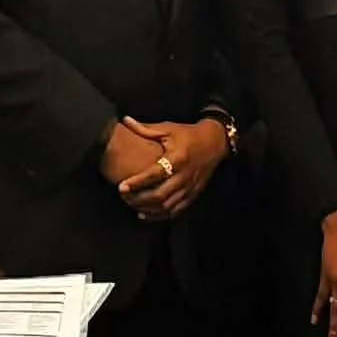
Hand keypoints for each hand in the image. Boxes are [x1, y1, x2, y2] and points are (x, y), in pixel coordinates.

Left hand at [111, 117, 231, 221]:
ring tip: (131, 204)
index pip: (154, 175)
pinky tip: (144, 214)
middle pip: (159, 196)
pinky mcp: (193, 195)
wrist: (215, 143)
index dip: (137, 183)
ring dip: (147, 209)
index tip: (121, 187)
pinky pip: (175, 211)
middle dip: (139, 200)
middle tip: (123, 197)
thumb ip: (145, 128)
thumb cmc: (188, 134)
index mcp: (177, 158)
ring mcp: (190, 188)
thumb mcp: (168, 128)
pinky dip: (158, 216)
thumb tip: (125, 120)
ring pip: (166, 207)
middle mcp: (184, 176)